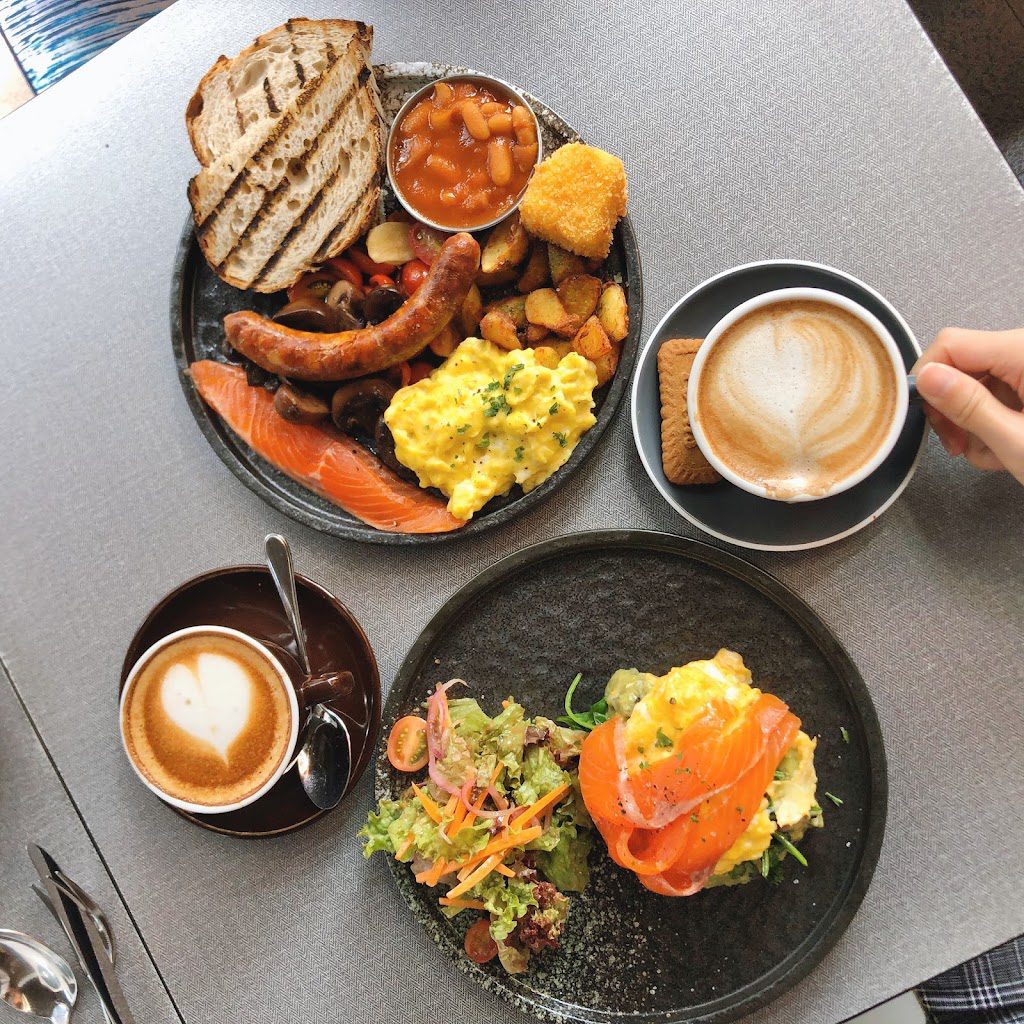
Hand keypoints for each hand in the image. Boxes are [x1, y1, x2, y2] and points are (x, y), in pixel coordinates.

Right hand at [914, 327, 1023, 483]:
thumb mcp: (1017, 441)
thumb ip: (968, 406)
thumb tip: (928, 377)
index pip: (951, 344)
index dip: (928, 378)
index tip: (923, 416)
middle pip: (960, 366)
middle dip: (952, 409)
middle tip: (957, 447)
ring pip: (975, 386)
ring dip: (972, 425)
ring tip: (994, 455)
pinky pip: (996, 395)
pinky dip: (991, 424)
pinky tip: (1006, 448)